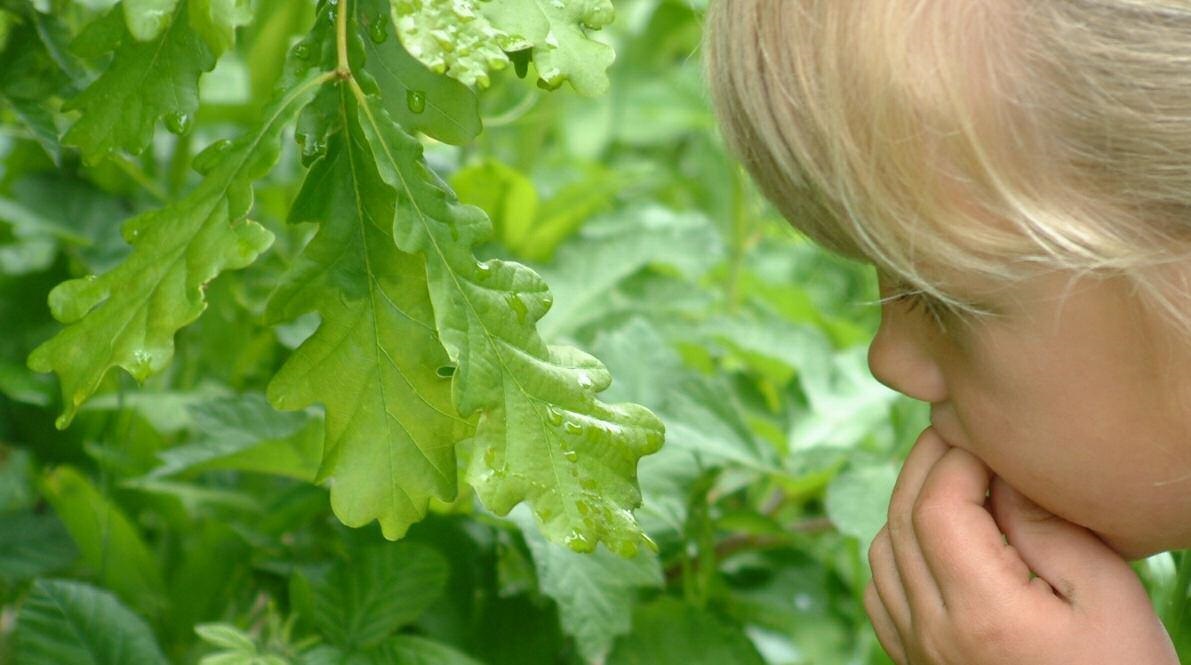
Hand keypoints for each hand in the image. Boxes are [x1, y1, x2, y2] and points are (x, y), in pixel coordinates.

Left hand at [864, 427, 1177, 664]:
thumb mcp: (1107, 595)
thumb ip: (1048, 528)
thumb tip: (1001, 472)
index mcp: (982, 610)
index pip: (936, 506)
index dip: (954, 457)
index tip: (985, 436)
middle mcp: (934, 631)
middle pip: (900, 520)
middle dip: (926, 466)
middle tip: (958, 434)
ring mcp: (917, 649)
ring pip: (882, 552)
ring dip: (908, 506)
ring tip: (953, 482)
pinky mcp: (914, 661)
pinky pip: (882, 590)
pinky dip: (897, 551)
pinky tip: (937, 539)